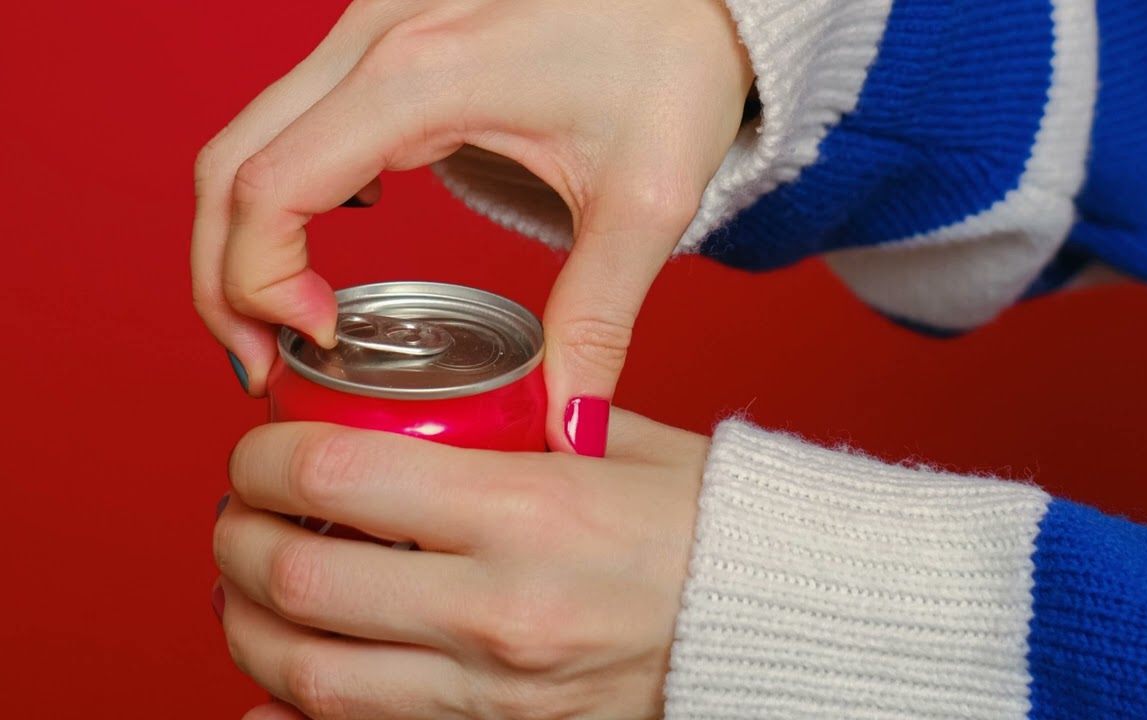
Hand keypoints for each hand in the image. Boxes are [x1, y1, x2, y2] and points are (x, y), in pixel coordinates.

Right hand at [192, 0, 753, 451]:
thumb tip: (572, 430)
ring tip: (291, 321)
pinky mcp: (386, 33)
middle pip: (230, 165)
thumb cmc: (675, 59)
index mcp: (421, 78)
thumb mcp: (645, 199)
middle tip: (265, 365)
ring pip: (249, 136)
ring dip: (243, 234)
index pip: (270, 188)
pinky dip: (280, 185)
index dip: (259, 284)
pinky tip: (338, 237)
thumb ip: (599, 320)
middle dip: (225, 279)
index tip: (319, 348)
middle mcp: (372, 38)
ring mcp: (369, 25)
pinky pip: (293, 113)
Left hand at [212, 409, 709, 718]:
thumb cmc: (707, 523)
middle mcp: (498, 610)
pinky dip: (296, 710)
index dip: (266, 456)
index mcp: (530, 512)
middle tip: (238, 512)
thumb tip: (424, 413)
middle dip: (234, 540)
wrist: (777, 624)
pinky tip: (276, 682)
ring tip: (246, 586)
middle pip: (297, 581)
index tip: (260, 447)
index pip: (339, 476)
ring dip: (246, 626)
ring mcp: (495, 690)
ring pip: (309, 674)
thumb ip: (516, 428)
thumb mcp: (617, 445)